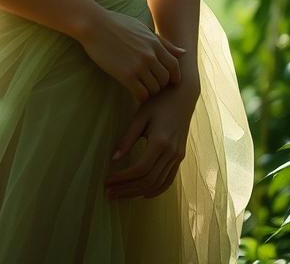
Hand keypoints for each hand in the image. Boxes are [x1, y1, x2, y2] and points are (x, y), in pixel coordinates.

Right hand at [78, 8, 185, 102]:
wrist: (93, 25)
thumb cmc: (116, 24)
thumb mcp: (142, 29)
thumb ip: (164, 43)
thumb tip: (184, 53)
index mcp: (154, 43)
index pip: (174, 66)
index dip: (174, 76)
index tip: (167, 81)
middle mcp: (150, 55)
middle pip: (165, 79)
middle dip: (160, 84)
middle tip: (151, 84)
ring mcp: (138, 66)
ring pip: (154, 88)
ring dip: (150, 91)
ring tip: (141, 88)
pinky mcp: (126, 75)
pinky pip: (142, 94)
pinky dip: (141, 96)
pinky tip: (134, 91)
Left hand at [104, 81, 199, 200]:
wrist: (182, 95)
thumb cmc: (157, 102)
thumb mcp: (139, 117)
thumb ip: (127, 138)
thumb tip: (113, 159)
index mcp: (160, 142)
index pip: (140, 169)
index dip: (123, 178)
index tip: (107, 182)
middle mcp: (171, 153)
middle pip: (148, 181)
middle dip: (128, 190)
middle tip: (109, 194)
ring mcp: (178, 157)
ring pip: (159, 184)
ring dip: (139, 193)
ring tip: (121, 195)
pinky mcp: (180, 157)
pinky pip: (169, 180)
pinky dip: (156, 190)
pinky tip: (142, 193)